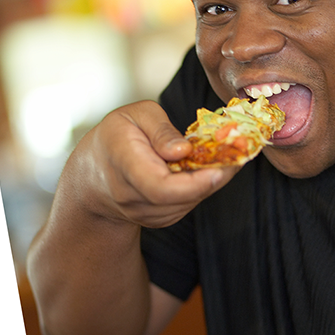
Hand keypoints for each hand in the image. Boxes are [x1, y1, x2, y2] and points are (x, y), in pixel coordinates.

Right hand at [79, 100, 238, 228]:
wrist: (93, 175)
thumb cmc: (118, 135)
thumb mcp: (136, 115)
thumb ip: (161, 129)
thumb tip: (184, 150)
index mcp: (123, 162)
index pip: (159, 186)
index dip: (193, 182)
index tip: (221, 168)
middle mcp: (131, 195)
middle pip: (180, 197)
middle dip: (215, 177)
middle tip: (241, 153)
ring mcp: (144, 213)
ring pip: (188, 202)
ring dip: (212, 180)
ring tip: (228, 155)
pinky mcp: (158, 219)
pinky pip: (188, 204)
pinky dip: (203, 186)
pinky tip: (210, 167)